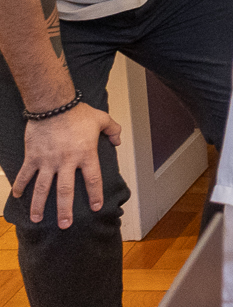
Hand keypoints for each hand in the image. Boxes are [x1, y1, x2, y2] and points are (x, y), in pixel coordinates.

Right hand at [14, 103, 121, 227]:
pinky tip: (17, 197)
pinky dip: (20, 186)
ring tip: (37, 218)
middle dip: (65, 210)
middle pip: (65, 191)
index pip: (93, 179)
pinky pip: (26, 175)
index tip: (95, 207)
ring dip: (39, 205)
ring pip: (42, 188)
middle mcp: (66, 161)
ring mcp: (47, 161)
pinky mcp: (33, 157)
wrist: (53, 104)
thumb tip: (118, 141)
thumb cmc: (78, 112)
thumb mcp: (102, 119)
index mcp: (85, 154)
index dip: (94, 194)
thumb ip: (113, 130)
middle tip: (65, 225)